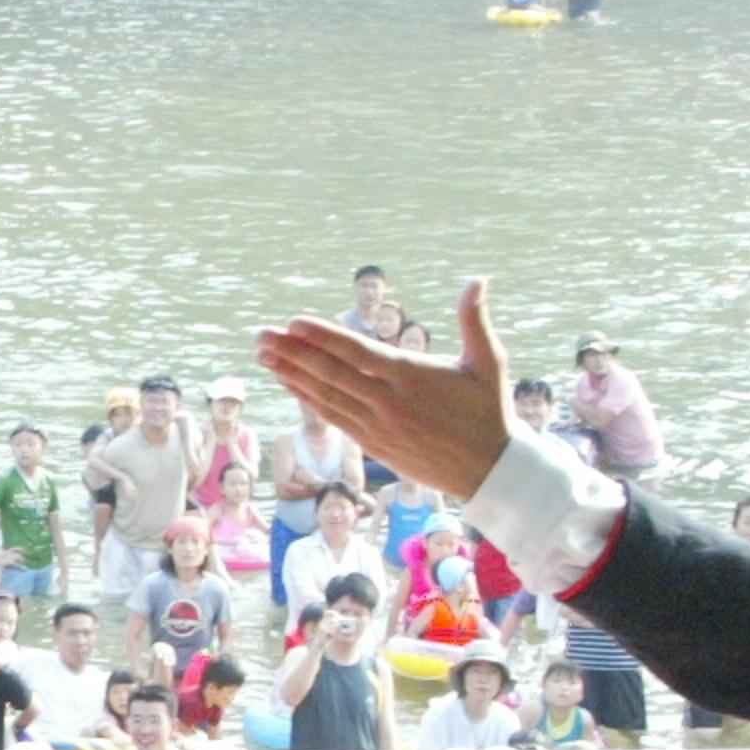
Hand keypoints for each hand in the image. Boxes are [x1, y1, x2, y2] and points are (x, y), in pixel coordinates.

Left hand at [260, 278, 517, 501]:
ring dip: (290, 373)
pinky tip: (287, 381)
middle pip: (330, 373)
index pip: (357, 352)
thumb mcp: (489, 362)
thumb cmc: (489, 411)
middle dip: (292, 352)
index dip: (322, 337)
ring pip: (325, 395)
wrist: (488, 470)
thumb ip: (476, 320)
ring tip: (262, 354)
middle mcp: (388, 401)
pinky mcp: (372, 443)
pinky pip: (332, 416)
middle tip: (260, 334)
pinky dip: (306, 397)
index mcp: (411, 376)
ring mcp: (376, 425)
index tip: (293, 323)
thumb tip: (479, 279)